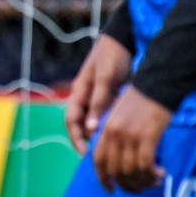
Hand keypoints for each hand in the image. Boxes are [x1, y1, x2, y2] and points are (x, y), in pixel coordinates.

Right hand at [65, 32, 134, 152]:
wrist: (123, 40)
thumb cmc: (112, 56)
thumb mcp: (105, 78)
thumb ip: (99, 102)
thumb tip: (92, 129)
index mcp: (79, 92)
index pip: (72, 121)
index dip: (76, 138)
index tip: (85, 154)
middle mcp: (86, 97)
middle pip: (82, 124)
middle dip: (88, 141)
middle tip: (101, 157)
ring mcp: (98, 97)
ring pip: (95, 122)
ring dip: (101, 134)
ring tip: (113, 149)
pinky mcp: (110, 96)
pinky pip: (107, 115)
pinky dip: (112, 125)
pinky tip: (123, 133)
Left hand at [91, 87, 172, 193]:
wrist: (157, 85)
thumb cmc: (142, 101)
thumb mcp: (120, 117)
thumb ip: (116, 136)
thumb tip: (121, 161)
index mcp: (105, 129)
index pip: (98, 160)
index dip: (103, 178)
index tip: (111, 190)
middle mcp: (114, 134)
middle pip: (115, 170)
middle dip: (128, 184)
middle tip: (142, 187)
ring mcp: (129, 136)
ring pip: (130, 170)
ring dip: (143, 181)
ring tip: (155, 180)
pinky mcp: (147, 137)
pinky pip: (145, 164)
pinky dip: (152, 174)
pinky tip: (161, 173)